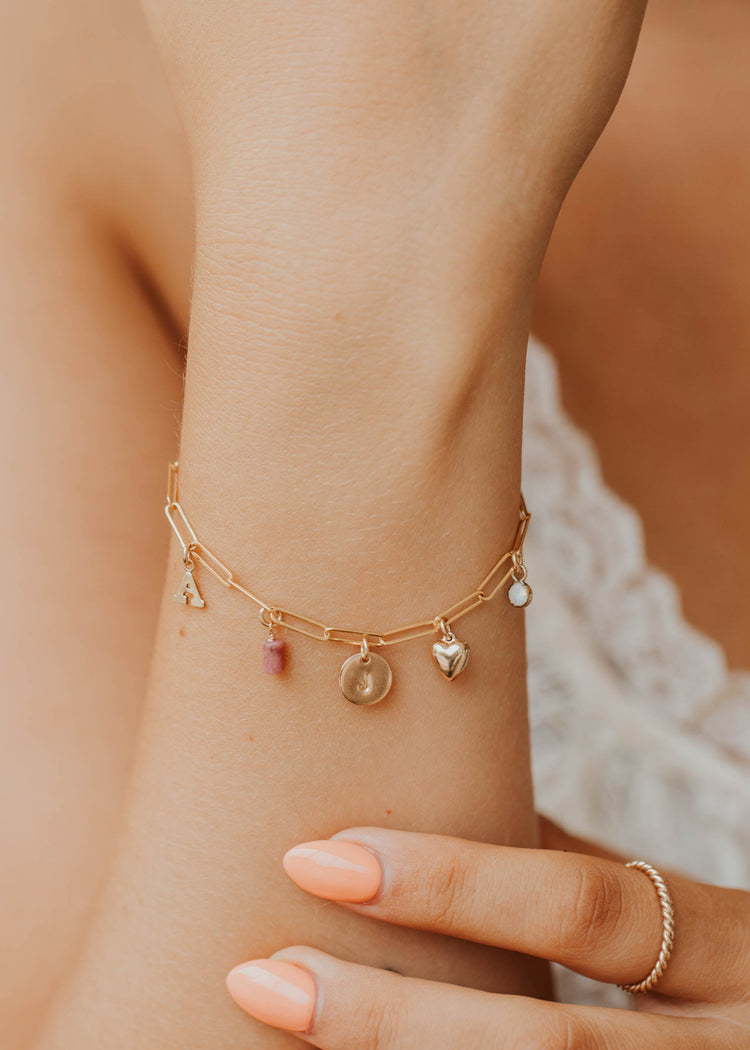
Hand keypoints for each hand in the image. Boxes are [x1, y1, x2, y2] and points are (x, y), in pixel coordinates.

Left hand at [226, 820, 749, 1046]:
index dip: (449, 884)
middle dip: (389, 1019)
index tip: (321, 857)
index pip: (580, 909)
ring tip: (286, 1032)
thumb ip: (596, 880)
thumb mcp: (700, 923)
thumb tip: (479, 816)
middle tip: (265, 978)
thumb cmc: (747, 983)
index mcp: (730, 951)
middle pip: (543, 1043)